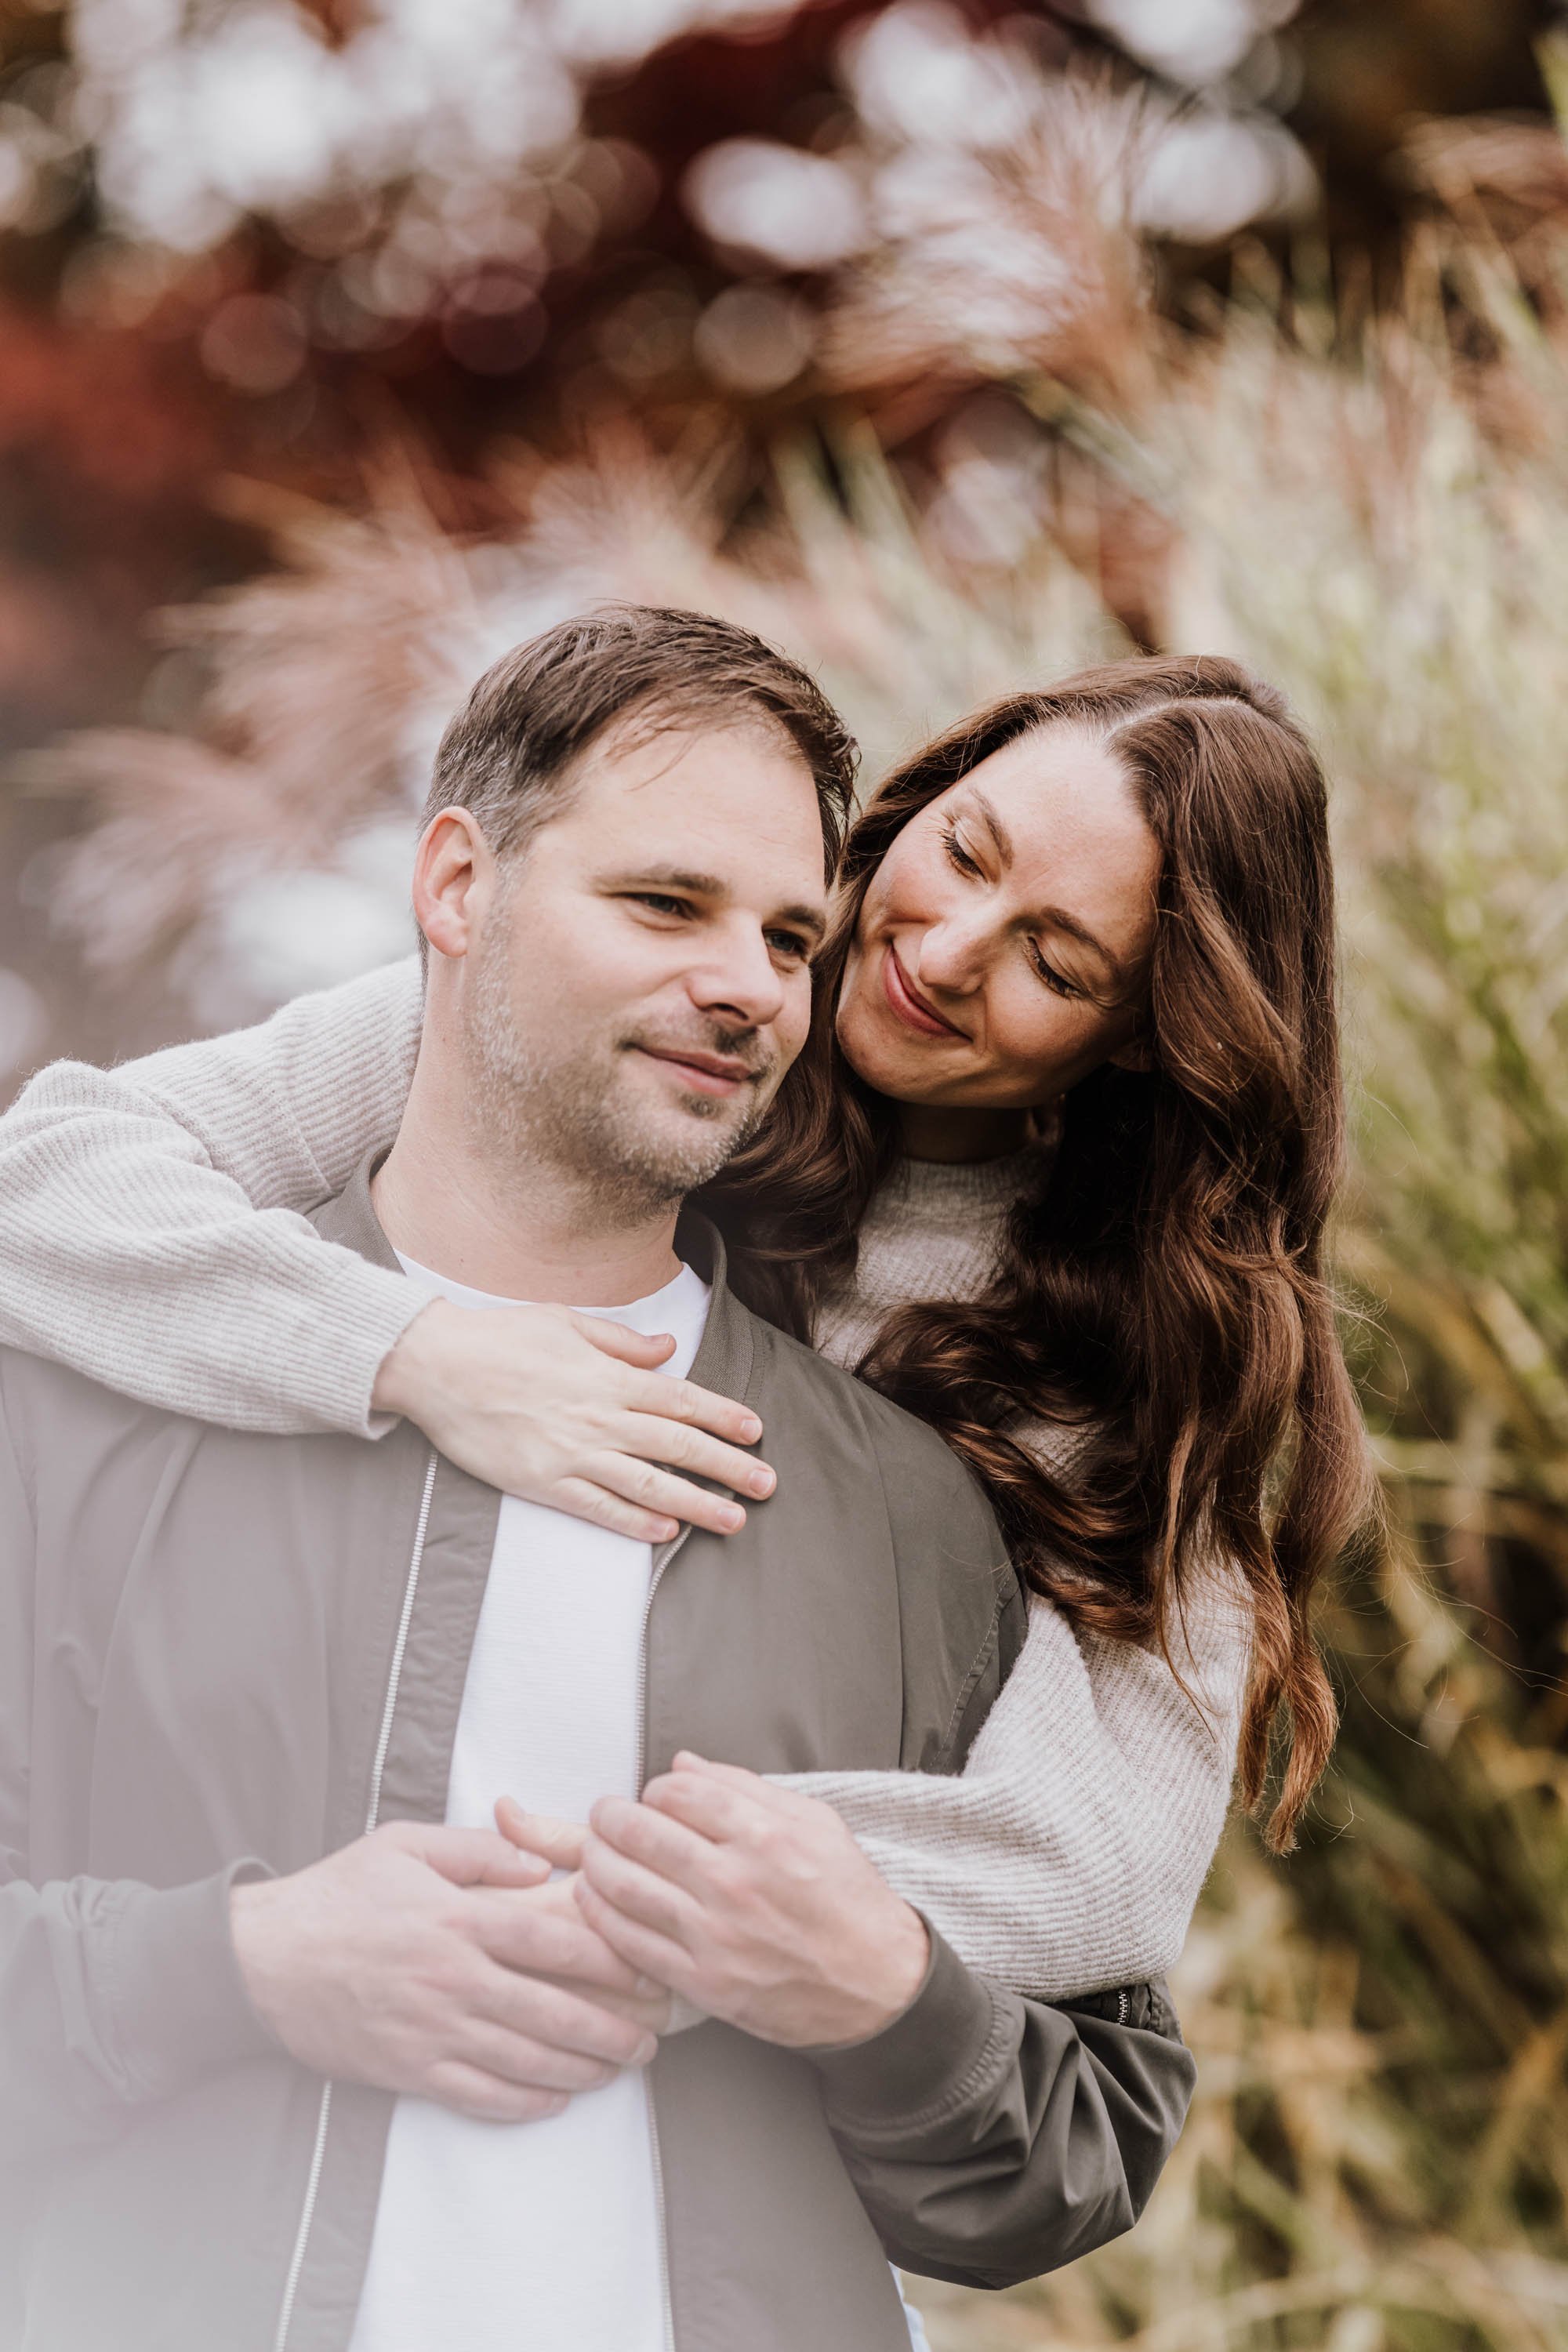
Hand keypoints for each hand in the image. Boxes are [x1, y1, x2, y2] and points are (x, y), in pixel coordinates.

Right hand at [229, 1820, 667, 2122]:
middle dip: (610, 2029)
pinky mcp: (410, 2070)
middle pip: (553, 2012)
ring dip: (581, 2068)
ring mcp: (433, 2031)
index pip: (552, 1942)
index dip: (608, 1958)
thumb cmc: (338, 1894)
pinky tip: (556, 2097)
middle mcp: (454, 1980)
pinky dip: (525, 2101)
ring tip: (618, 2069)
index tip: (644, 1967)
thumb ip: (479, 1850)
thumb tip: (540, 1865)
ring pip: (526, 2059)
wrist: (264, 1961)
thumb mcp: (406, 1845)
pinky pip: (480, 2095)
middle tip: (649, 2039)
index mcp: (458, 1919)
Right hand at [373, 1297, 775, 1541]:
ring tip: (733, 1520)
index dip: (723, 1416)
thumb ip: (622, 1342)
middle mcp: (598, 1417)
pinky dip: (633, 1521)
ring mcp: (570, 1453)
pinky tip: (664, 1532)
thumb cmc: (500, 1338)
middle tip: (769, 1484)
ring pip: (647, 1483)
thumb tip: (668, 1348)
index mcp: (607, 1377)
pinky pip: (596, 1506)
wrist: (434, 1365)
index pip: (680, 1400)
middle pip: (677, 1446)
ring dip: (695, 1504)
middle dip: (728, 1466)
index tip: (757, 1431)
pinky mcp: (540, 1481)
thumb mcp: (566, 1321)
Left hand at [566, 1755, 930, 2049]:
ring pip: (624, 1887)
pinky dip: (602, 1915)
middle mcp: (735, 1883)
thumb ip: (746, 1788)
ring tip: (593, 1850)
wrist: (876, 1984)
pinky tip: (595, 1897)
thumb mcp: (815, 1823)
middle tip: (605, 1814)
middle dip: (611, 1817)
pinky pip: (631, 1943)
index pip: (680, 1793)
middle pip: (641, 1834)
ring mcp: (716, 1937)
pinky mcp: (703, 1983)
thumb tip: (683, 1765)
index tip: (655, 1796)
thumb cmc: (846, 1897)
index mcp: (765, 1836)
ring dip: (596, 1861)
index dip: (657, 1789)